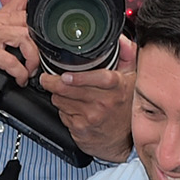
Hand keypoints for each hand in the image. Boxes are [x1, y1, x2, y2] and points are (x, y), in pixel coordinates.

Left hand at [45, 35, 135, 161]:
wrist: (123, 140)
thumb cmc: (125, 107)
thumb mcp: (132, 79)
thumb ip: (126, 56)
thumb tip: (120, 39)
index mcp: (117, 87)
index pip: (99, 79)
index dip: (79, 77)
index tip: (65, 75)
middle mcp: (104, 103)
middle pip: (69, 90)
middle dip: (52, 82)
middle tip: (46, 78)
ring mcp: (91, 117)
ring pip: (61, 101)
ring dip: (58, 95)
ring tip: (65, 92)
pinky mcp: (80, 129)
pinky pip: (62, 114)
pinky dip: (63, 109)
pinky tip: (73, 108)